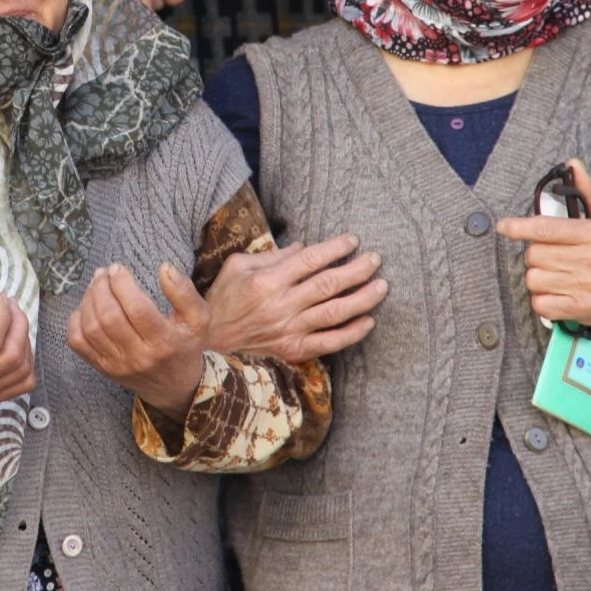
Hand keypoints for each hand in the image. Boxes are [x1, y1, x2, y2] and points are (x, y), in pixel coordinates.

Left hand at [68, 262, 208, 420]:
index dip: (122, 284)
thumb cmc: (184, 344)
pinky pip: (78, 342)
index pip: (137, 309)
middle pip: (109, 317)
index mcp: (164, 342)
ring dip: (88, 300)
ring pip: (91, 328)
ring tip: (96, 285)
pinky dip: (76, 320)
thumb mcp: (198, 318)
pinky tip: (87, 307)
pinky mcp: (102, 368)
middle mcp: (138, 356)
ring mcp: (117, 365)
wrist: (174, 386)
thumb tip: (164, 267)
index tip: (118, 268)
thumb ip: (184, 292)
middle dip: (101, 288)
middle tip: (103, 273)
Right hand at [205, 235, 386, 363]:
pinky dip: (352, 333)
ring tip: (382, 286)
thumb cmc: (221, 300)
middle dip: (357, 270)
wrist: (208, 344)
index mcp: (266, 281)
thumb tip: (304, 248)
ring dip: (363, 299)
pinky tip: (368, 321)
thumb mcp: (236, 267)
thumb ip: (271, 256)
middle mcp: (280, 305)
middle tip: (376, 259)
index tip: (353, 240)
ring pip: (335, 313)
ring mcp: (289, 330)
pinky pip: (329, 343)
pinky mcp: (293, 350)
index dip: (335, 248)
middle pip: (328, 284)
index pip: (310, 260)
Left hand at [496, 159, 590, 361]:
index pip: (546, 228)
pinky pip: (541, 304)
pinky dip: (542, 299)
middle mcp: (590, 260)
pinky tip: (556, 292)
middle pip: (534, 254)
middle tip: (553, 254)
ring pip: (534, 279)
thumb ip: (590, 191)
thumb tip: (572, 164)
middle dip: (536, 253)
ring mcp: (586, 287)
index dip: (520, 227)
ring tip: (556, 273)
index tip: (503, 226)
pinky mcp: (582, 310)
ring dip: (538, 276)